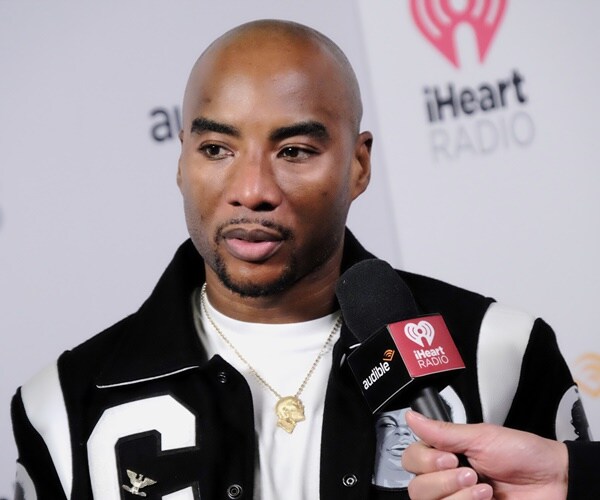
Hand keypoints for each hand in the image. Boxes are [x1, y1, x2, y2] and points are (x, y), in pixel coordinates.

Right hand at [402, 410, 567, 499]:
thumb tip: (411, 416)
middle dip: (442, 479)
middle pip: (416, 487)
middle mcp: (447, 480)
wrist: (555, 481)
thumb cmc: (524, 455)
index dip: (424, 460)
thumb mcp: (482, 436)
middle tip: (469, 471)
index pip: (411, 460)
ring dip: (456, 495)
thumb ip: (443, 432)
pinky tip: (486, 499)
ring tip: (483, 488)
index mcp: (445, 456)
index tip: (449, 455)